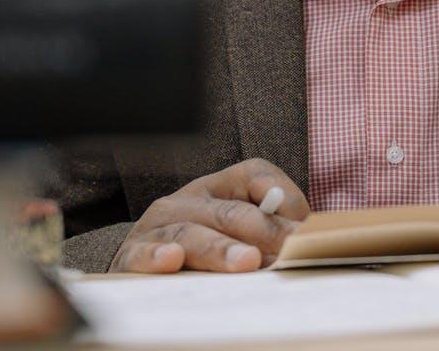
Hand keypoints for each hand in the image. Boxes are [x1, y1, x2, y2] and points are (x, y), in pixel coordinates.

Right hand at [110, 158, 308, 273]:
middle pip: (230, 211)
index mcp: (218, 187)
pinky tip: (173, 260)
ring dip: (222, 249)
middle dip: (264, 232)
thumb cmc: (204, 247)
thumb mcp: (238, 232)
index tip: (304, 226)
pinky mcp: (132, 255)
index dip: (282, 195)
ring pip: (193, 234)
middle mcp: (188, 200)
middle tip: (288, 251)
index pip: (255, 174)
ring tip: (248, 262)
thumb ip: (271, 229)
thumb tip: (306, 240)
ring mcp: (159, 226)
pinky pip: (143, 254)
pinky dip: (157, 256)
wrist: (144, 263)